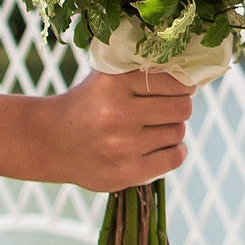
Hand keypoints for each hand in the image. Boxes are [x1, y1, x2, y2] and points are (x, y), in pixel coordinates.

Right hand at [0, 70, 192, 191]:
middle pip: (182, 109)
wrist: (51, 141)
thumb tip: (193, 72)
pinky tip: (158, 146)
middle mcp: (118, 114)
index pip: (175, 82)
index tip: (179, 89)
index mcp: (115, 83)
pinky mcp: (126, 173)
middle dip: (178, 107)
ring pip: (178, 133)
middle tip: (165, 110)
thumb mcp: (108, 77)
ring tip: (151, 129)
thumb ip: (144, 72)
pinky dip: (174, 151)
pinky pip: (174, 158)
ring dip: (171, 130)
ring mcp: (122, 146)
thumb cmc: (89, 104)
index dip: (183, 86)